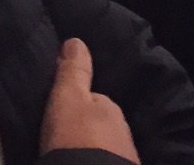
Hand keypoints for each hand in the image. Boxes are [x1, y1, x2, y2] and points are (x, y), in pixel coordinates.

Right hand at [40, 37, 139, 161]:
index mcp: (111, 108)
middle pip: (104, 126)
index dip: (81, 105)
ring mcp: (127, 157)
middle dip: (91, 130)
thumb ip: (73, 71)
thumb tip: (76, 41)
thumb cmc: (75, 136)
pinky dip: (101, 163)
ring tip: (78, 156)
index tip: (66, 114)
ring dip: (97, 150)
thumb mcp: (68, 98)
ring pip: (109, 148)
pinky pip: (110, 163)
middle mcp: (124, 131)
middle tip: (69, 139)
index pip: (96, 101)